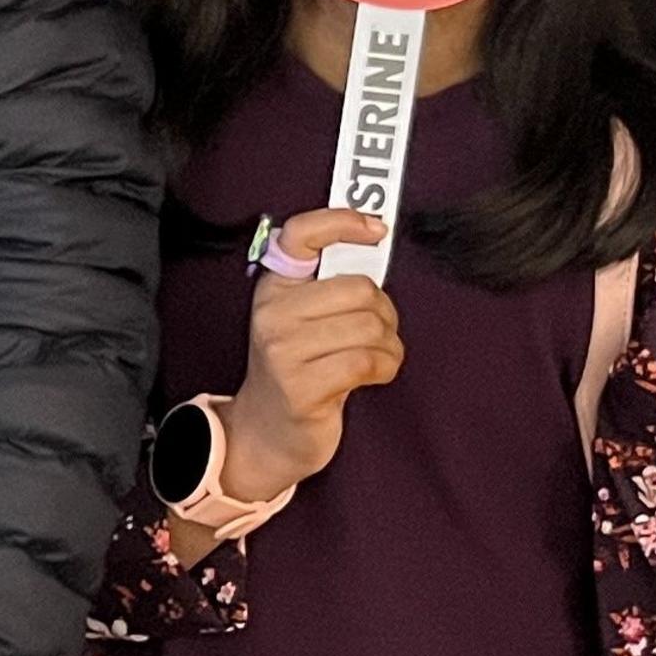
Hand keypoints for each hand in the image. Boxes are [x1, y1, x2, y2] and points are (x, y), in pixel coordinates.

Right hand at [216, 210, 405, 505]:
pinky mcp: (301, 387)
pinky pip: (367, 360)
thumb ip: (329, 286)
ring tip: (377, 357)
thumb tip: (374, 245)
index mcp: (274, 287)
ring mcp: (282, 351)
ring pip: (369, 326)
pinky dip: (385, 367)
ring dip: (389, 345)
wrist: (266, 433)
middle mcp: (273, 314)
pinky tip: (375, 375)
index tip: (377, 230)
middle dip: (385, 312)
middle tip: (379, 331)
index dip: (342, 221)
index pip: (300, 234)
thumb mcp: (301, 320)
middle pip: (359, 288)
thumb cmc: (298, 371)